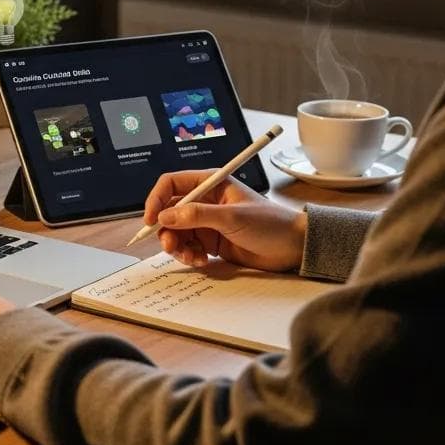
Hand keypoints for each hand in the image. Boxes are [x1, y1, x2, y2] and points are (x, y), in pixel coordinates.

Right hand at [141, 170, 306, 272]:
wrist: (294, 248)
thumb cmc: (270, 224)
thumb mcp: (232, 217)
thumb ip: (197, 215)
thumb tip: (165, 216)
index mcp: (210, 184)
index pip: (172, 184)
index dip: (157, 199)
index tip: (151, 219)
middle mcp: (205, 201)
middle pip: (170, 211)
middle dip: (166, 229)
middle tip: (171, 246)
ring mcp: (207, 222)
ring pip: (176, 231)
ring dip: (177, 245)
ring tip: (191, 257)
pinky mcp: (211, 241)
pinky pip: (188, 246)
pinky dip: (189, 255)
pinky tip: (202, 261)